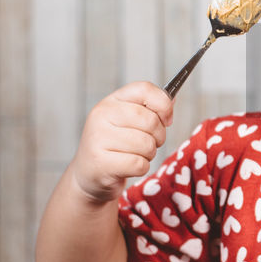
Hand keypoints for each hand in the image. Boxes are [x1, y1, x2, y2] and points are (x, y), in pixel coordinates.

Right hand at [69, 81, 173, 204]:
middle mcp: (101, 115)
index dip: (163, 104)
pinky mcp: (101, 162)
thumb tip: (171, 100)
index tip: (167, 119)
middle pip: (150, 121)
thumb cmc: (114, 144)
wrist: (89, 172)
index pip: (144, 89)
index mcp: (111, 101)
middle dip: (158, 136)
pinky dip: (141, 168)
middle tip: (149, 143)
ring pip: (147, 144)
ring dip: (149, 154)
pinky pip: (139, 164)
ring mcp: (99, 138)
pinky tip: (128, 167)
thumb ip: (149, 109)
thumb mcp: (127, 121)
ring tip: (135, 155)